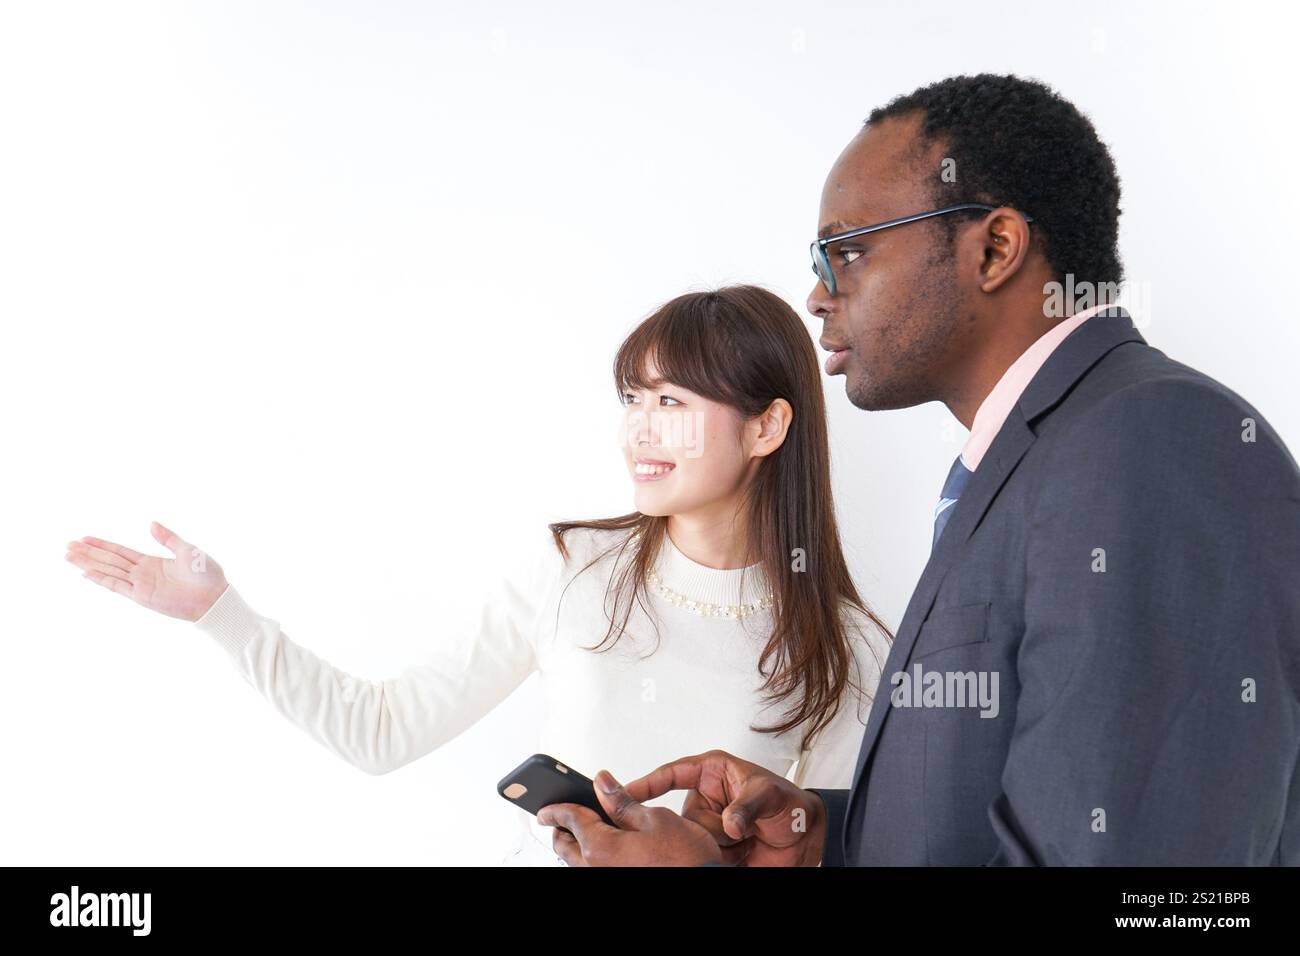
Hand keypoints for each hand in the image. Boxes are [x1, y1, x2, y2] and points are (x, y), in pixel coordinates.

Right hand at [64, 521, 228, 621]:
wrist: (214, 597)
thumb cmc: (206, 574)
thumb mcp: (186, 549)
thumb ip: (167, 538)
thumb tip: (151, 523)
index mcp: (152, 561)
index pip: (120, 551)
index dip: (102, 545)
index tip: (84, 538)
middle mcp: (142, 573)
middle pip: (109, 560)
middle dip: (88, 553)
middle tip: (67, 545)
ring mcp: (140, 585)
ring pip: (108, 571)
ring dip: (88, 563)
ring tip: (68, 556)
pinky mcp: (142, 596)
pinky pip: (117, 585)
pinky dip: (101, 579)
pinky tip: (85, 573)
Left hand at [536, 769, 723, 865]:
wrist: (707, 884)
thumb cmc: (686, 860)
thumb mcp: (656, 818)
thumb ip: (623, 802)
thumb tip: (603, 783)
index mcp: (600, 846)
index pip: (568, 820)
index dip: (555, 809)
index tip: (544, 808)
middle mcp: (596, 868)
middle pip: (565, 846)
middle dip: (560, 829)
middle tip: (560, 818)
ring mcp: (606, 879)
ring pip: (577, 863)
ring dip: (575, 846)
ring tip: (584, 831)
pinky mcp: (619, 883)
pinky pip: (593, 871)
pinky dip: (591, 858)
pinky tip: (607, 849)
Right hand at [624, 749, 826, 865]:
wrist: (806, 838)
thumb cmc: (789, 805)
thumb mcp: (770, 795)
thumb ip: (747, 806)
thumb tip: (729, 822)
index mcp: (713, 773)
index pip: (674, 773)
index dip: (649, 782)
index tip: (627, 791)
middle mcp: (706, 799)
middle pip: (684, 817)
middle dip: (711, 829)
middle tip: (741, 829)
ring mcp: (708, 826)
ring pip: (694, 841)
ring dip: (721, 846)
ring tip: (746, 840)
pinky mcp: (713, 849)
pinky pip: (703, 857)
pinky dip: (723, 859)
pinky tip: (743, 853)